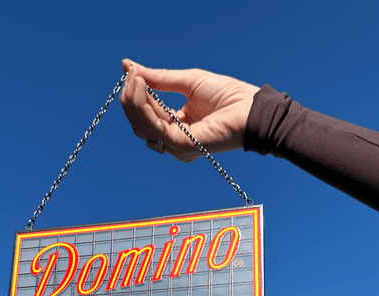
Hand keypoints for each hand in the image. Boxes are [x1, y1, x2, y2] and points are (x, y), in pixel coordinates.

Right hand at [120, 59, 259, 161]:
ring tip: (135, 78)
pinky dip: (143, 106)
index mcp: (177, 126)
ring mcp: (176, 145)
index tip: (130, 72)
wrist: (250, 108)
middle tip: (130, 74)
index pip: (147, 115)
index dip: (137, 94)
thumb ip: (157, 79)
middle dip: (131, 98)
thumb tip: (128, 66)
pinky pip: (153, 127)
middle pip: (140, 123)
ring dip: (134, 100)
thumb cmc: (227, 95)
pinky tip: (142, 87)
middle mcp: (174, 140)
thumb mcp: (186, 82)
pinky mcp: (180, 145)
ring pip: (142, 125)